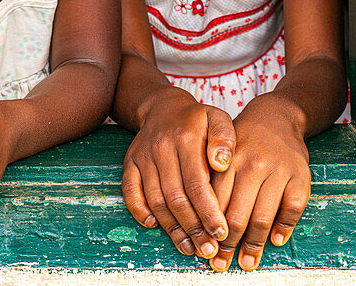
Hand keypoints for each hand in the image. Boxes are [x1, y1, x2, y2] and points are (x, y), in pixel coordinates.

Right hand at [121, 93, 235, 258]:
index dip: (209, 212)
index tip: (221, 232)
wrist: (163, 107)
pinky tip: (154, 226)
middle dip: (193, 227)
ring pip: (155, 200)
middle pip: (176, 197)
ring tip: (188, 247)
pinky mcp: (130, 163)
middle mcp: (161, 148)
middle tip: (207, 249)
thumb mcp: (217, 118)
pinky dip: (140, 212)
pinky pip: (130, 192)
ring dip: (171, 228)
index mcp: (186, 139)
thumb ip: (225, 139)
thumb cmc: (197, 119)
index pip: (197, 183)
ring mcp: (143, 157)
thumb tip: (222, 165)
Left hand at [207, 99, 310, 271]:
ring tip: (247, 262)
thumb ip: (212, 182)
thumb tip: (200, 224)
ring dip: (254, 245)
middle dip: (227, 245)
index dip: (209, 231)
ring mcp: (278, 171)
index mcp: (228, 161)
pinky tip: (276, 241)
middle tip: (221, 263)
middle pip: (237, 216)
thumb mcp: (220, 152)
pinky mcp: (300, 176)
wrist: (277, 116)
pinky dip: (284, 227)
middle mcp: (252, 166)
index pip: (215, 204)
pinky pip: (292, 209)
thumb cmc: (242, 140)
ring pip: (263, 217)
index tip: (205, 250)